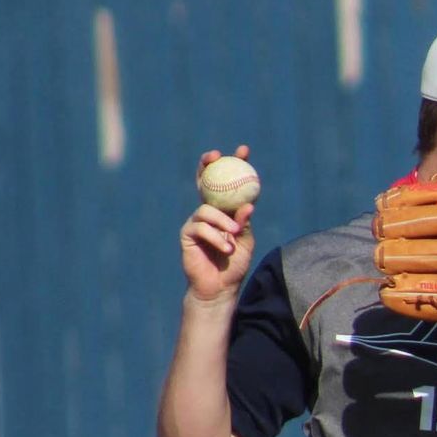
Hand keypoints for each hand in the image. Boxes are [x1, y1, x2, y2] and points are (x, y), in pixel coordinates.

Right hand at [181, 146, 255, 303]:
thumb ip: (244, 222)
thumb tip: (248, 205)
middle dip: (208, 165)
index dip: (234, 164)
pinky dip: (216, 238)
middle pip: (205, 183)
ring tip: (235, 236)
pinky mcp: (187, 234)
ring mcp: (196, 221)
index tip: (243, 150)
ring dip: (223, 222)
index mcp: (225, 211)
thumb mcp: (246, 241)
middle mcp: (208, 212)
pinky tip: (226, 248)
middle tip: (217, 155)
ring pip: (206, 209)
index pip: (228, 183)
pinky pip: (200, 228)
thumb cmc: (234, 264)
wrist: (220, 287)